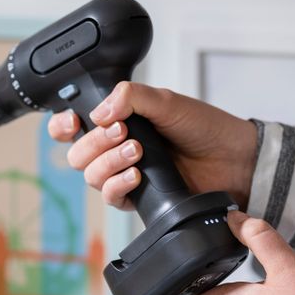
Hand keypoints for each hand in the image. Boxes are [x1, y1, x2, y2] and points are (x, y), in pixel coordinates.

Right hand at [48, 82, 256, 209]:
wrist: (230, 158)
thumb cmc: (202, 127)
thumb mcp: (166, 101)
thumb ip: (130, 97)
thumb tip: (99, 113)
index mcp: (118, 121)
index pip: (74, 126)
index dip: (63, 125)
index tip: (73, 121)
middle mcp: (116, 149)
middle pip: (78, 154)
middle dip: (94, 143)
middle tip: (123, 132)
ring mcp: (125, 173)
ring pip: (91, 176)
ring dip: (108, 162)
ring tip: (136, 152)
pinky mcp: (138, 197)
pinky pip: (112, 197)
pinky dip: (118, 185)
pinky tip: (135, 176)